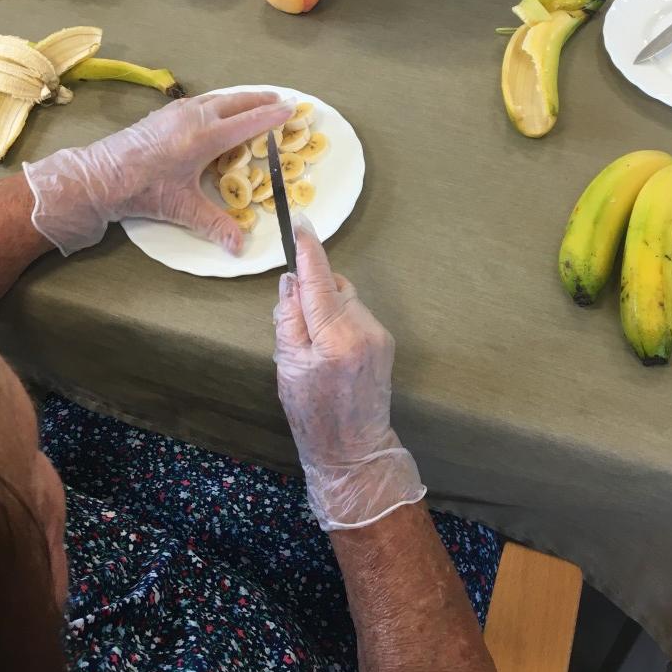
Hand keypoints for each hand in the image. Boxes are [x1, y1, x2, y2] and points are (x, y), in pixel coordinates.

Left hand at [23, 92, 293, 256]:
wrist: (97, 176)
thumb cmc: (141, 190)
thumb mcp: (181, 209)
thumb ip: (215, 226)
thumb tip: (240, 247)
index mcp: (203, 137)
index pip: (247, 123)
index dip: (271, 117)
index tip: (292, 109)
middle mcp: (193, 117)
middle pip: (236, 102)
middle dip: (261, 100)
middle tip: (283, 99)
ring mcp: (177, 112)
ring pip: (218, 98)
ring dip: (241, 98)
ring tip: (258, 99)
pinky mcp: (164, 113)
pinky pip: (202, 101)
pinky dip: (220, 101)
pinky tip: (220, 108)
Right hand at [274, 218, 425, 529]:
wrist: (353, 449)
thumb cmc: (311, 412)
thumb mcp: (286, 365)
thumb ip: (288, 318)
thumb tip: (292, 280)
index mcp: (334, 338)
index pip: (318, 280)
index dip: (308, 250)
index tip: (301, 222)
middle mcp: (362, 330)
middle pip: (332, 286)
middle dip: (313, 293)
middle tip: (296, 327)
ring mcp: (379, 335)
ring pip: (345, 299)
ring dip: (328, 308)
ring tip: (316, 346)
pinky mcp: (385, 341)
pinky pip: (355, 315)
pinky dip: (340, 321)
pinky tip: (334, 351)